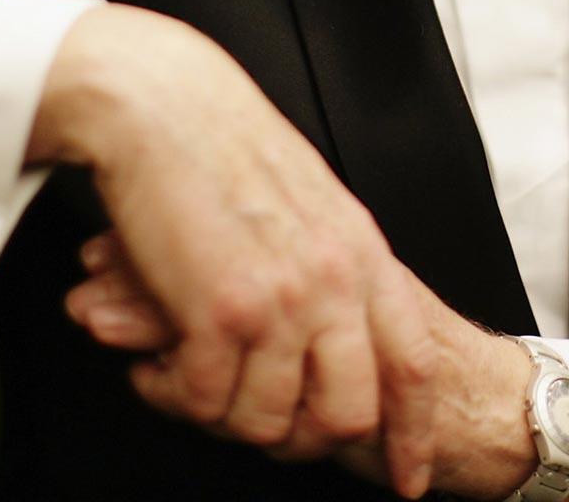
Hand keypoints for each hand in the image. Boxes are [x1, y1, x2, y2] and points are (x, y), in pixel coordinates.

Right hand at [28, 6, 439, 495]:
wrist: (161, 104)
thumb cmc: (221, 144)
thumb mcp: (310, 200)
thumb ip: (335, 264)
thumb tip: (340, 332)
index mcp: (362, 253)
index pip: (415, 363)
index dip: (414, 431)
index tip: (407, 477)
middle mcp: (333, 281)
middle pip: (345, 414)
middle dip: (298, 440)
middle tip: (253, 426)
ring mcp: (280, 299)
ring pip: (267, 421)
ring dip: (220, 417)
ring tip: (186, 384)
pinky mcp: (220, 310)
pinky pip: (205, 400)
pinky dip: (172, 396)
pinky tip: (153, 368)